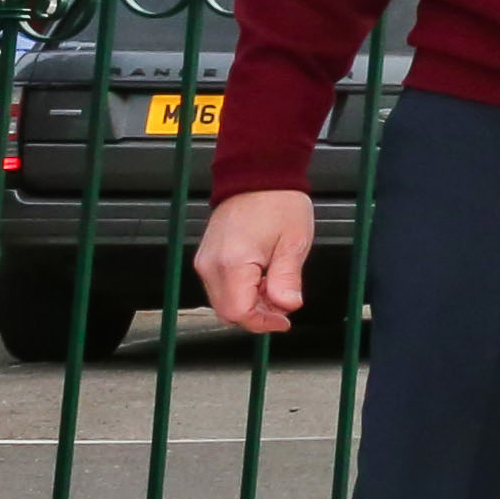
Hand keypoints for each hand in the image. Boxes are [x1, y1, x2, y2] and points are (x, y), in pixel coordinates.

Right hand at [196, 188, 315, 334]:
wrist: (257, 175)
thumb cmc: (278, 202)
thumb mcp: (294, 242)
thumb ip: (288, 279)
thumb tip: (288, 306)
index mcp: (232, 263)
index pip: (238, 313)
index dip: (263, 323)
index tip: (284, 320)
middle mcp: (211, 265)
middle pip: (228, 312)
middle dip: (258, 314)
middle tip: (283, 300)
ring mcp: (205, 261)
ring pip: (223, 301)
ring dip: (250, 302)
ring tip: (275, 281)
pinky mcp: (206, 257)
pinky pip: (220, 287)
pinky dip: (241, 290)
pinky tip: (261, 276)